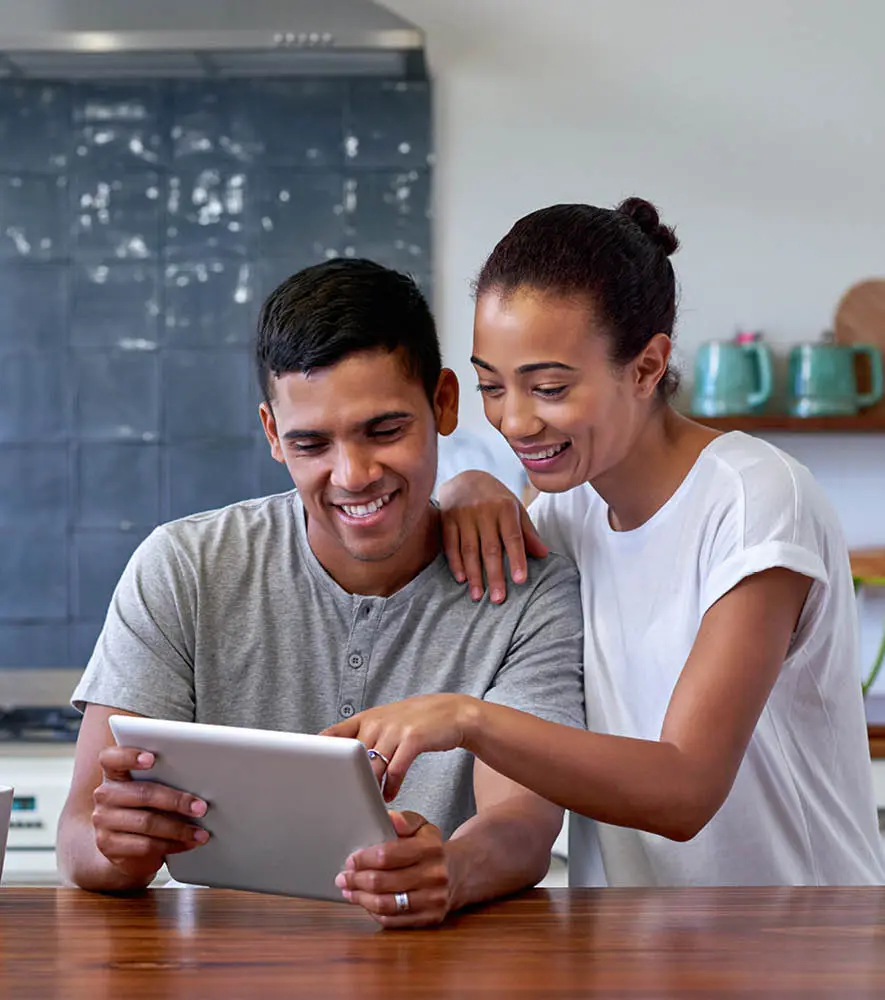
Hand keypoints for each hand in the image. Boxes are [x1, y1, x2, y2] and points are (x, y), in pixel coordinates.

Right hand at [92, 745, 209, 881]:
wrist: (124, 846)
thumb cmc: (146, 807)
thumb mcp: (152, 788)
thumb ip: (165, 776)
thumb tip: (200, 777)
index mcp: (115, 773)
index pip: (112, 758)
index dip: (129, 756)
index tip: (152, 758)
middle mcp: (105, 795)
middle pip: (143, 793)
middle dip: (176, 801)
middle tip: (201, 807)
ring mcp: (103, 821)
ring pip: (147, 822)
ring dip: (179, 828)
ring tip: (200, 832)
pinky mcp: (108, 846)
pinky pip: (145, 845)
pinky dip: (172, 845)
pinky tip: (187, 843)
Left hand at [323, 694, 481, 799]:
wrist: (453, 713)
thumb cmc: (416, 721)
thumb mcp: (386, 722)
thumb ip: (365, 737)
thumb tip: (341, 763)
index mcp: (366, 718)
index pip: (333, 735)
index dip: (319, 755)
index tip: (309, 774)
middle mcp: (377, 722)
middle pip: (351, 759)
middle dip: (347, 782)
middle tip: (344, 802)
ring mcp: (395, 729)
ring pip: (372, 768)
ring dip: (370, 789)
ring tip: (368, 804)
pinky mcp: (413, 739)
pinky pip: (396, 770)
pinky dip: (391, 786)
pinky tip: (390, 795)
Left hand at [335, 811, 451, 927]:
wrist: (460, 872)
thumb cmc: (432, 849)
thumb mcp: (423, 827)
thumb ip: (405, 820)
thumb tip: (390, 818)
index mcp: (430, 849)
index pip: (387, 855)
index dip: (364, 859)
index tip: (350, 860)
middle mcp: (434, 875)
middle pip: (382, 882)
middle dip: (356, 880)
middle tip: (343, 878)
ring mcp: (433, 900)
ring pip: (386, 904)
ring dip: (361, 898)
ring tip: (349, 892)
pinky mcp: (430, 919)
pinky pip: (394, 920)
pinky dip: (374, 912)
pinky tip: (366, 903)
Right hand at [438, 471, 546, 603]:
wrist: (465, 478)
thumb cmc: (496, 499)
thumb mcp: (515, 509)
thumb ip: (527, 532)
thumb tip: (543, 554)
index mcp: (505, 508)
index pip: (513, 537)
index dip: (517, 559)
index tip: (520, 580)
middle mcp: (484, 511)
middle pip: (490, 548)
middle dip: (494, 575)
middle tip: (499, 599)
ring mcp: (463, 515)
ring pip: (469, 550)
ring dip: (474, 575)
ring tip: (478, 596)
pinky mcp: (446, 519)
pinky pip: (450, 545)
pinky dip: (455, 563)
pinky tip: (462, 579)